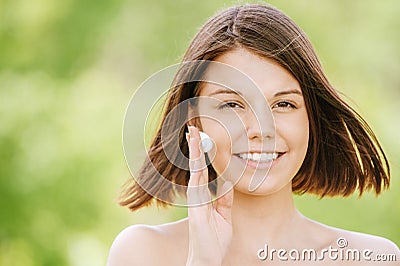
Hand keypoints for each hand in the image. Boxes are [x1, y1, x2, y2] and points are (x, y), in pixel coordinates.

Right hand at [186, 126, 233, 265]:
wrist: (209, 260)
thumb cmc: (215, 240)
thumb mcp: (225, 216)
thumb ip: (224, 199)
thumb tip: (227, 182)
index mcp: (204, 197)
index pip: (202, 170)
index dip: (201, 154)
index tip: (201, 137)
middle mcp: (197, 196)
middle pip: (196, 165)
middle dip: (194, 146)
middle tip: (192, 127)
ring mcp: (195, 201)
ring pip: (194, 170)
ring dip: (193, 152)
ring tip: (192, 134)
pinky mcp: (196, 209)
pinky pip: (197, 186)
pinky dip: (196, 170)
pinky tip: (195, 156)